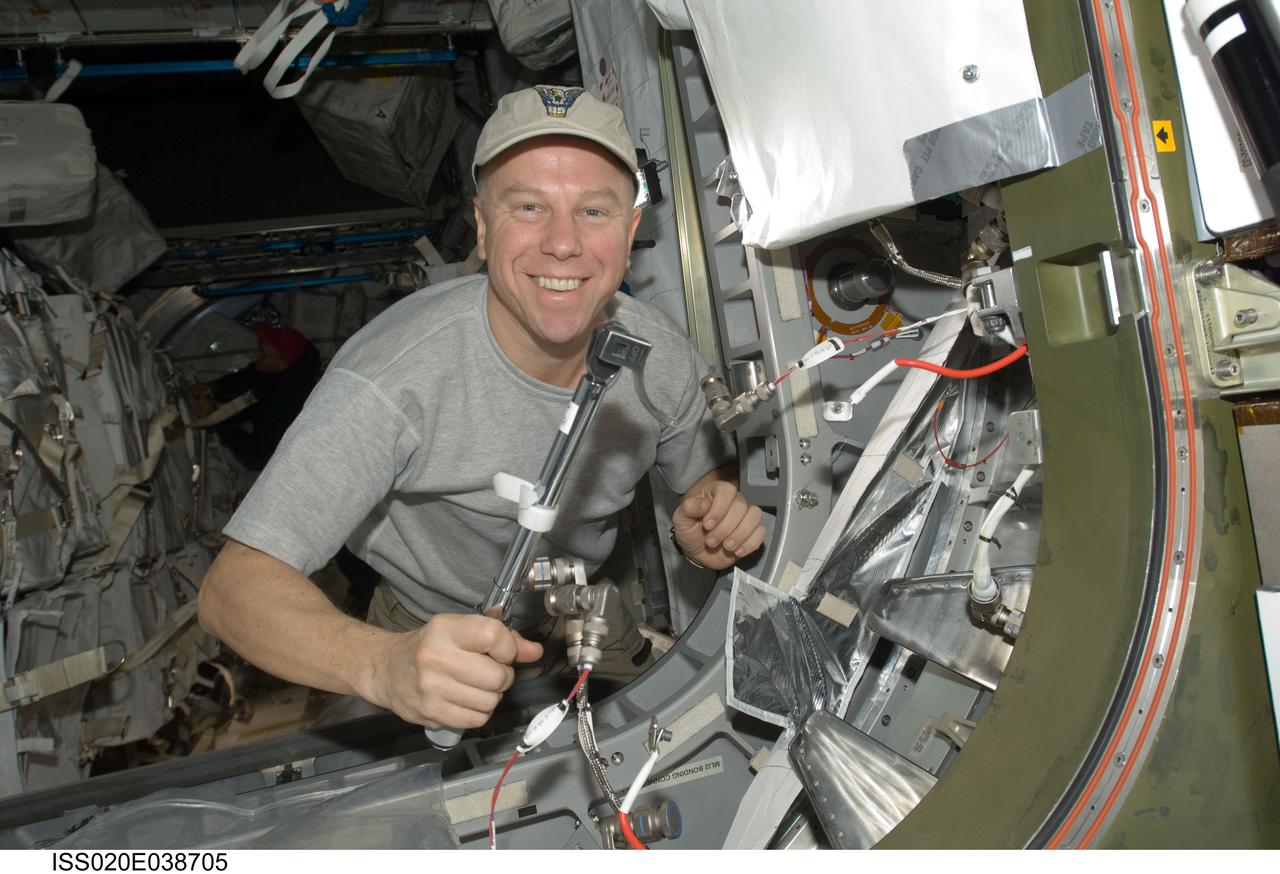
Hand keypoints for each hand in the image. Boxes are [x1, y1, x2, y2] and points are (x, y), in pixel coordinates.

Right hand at [368, 613, 542, 728]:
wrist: (386, 669)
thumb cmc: (429, 646)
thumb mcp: (461, 630)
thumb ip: (502, 637)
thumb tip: (535, 651)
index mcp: (446, 629)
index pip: (495, 636)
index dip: (508, 648)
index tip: (501, 651)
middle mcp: (437, 657)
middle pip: (497, 676)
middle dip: (502, 676)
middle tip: (488, 671)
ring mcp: (432, 688)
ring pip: (491, 701)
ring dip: (491, 696)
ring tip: (475, 686)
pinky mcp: (431, 713)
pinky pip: (477, 720)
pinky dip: (478, 712)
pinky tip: (466, 700)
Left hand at [672, 478, 765, 569]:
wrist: (697, 551)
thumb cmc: (691, 531)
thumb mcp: (682, 520)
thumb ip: (689, 508)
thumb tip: (703, 504)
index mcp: (716, 493)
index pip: (726, 491)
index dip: (719, 508)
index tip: (707, 524)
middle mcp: (733, 502)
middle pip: (740, 507)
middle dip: (725, 528)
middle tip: (711, 540)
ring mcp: (744, 517)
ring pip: (754, 517)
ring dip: (740, 535)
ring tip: (726, 546)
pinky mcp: (751, 532)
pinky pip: (761, 532)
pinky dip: (750, 544)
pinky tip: (737, 550)